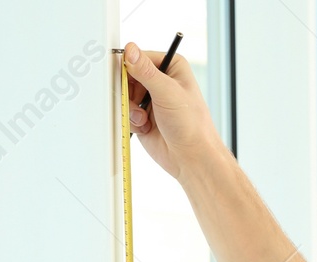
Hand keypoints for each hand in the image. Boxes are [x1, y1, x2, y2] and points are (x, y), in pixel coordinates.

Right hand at [122, 41, 219, 180]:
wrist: (191, 158)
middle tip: (136, 103)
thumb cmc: (191, 125)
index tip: (126, 80)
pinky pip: (126, 113)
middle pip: (127, 77)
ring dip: (130, 109)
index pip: (139, 57)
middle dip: (128, 92)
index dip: (129, 68)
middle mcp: (160, 81)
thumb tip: (131, 49)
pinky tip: (146, 127)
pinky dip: (132, 121)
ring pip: (124, 96)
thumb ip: (146, 71)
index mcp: (171, 66)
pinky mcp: (143, 116)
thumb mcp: (167, 92)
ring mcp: (151, 99)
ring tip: (145, 119)